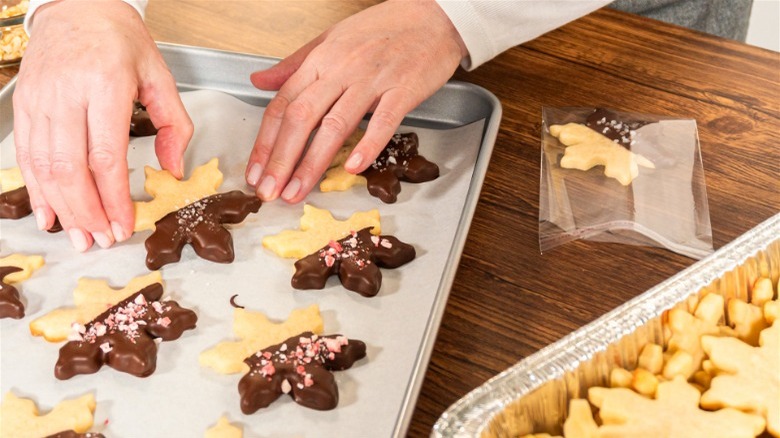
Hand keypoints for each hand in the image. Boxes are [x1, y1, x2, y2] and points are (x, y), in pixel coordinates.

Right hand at [13, 0, 192, 250]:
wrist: (77, 5)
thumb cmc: (121, 40)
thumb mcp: (160, 75)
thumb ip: (172, 124)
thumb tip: (174, 170)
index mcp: (106, 86)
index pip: (106, 155)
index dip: (113, 198)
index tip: (123, 225)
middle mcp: (67, 94)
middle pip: (71, 168)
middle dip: (87, 212)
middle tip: (101, 241)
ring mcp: (40, 100)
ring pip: (45, 166)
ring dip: (62, 208)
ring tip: (79, 237)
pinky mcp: (24, 104)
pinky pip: (26, 155)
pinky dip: (36, 189)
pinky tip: (49, 213)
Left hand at [245, 0, 466, 202]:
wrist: (432, 15)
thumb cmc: (384, 27)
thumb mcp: (331, 38)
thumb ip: (295, 64)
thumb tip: (260, 81)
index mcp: (321, 60)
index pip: (283, 104)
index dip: (265, 142)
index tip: (255, 171)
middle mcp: (341, 70)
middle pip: (301, 119)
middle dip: (281, 160)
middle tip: (269, 192)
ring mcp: (372, 81)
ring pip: (335, 126)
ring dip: (312, 164)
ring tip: (297, 191)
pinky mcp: (403, 90)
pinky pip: (382, 121)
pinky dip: (367, 146)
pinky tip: (351, 168)